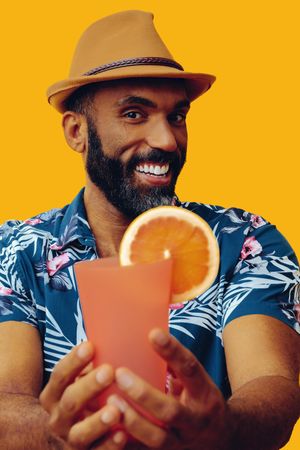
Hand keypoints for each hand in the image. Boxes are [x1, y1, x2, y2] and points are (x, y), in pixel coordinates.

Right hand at [39, 342, 126, 449]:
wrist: (62, 438)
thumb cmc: (81, 398)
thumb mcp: (77, 381)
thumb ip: (91, 364)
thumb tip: (116, 331)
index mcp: (53, 394)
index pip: (60, 375)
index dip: (73, 360)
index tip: (90, 345)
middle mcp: (58, 418)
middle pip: (70, 402)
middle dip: (89, 386)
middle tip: (109, 371)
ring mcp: (71, 439)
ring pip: (80, 433)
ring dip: (98, 422)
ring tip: (115, 410)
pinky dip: (109, 446)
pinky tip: (123, 435)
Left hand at [108, 329, 227, 449]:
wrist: (222, 439)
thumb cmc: (199, 400)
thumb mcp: (197, 381)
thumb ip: (175, 364)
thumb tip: (146, 333)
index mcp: (204, 393)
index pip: (190, 369)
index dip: (172, 351)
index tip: (152, 333)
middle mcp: (195, 421)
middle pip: (170, 411)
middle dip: (143, 394)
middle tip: (119, 374)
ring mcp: (182, 443)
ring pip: (156, 439)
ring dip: (132, 421)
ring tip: (110, 401)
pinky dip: (126, 444)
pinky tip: (108, 429)